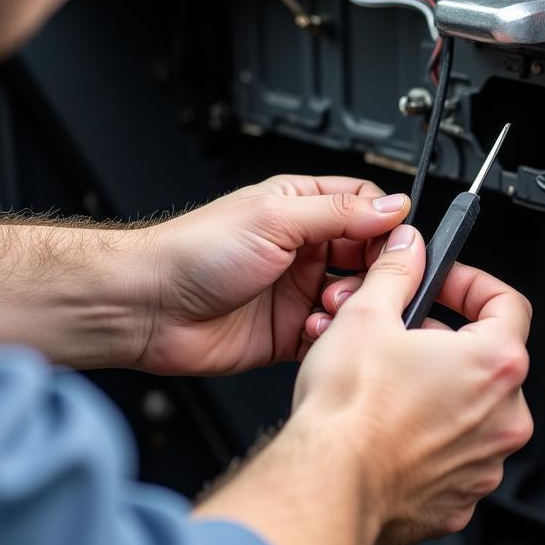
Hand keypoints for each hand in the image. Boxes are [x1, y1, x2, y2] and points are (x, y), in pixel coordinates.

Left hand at [134, 175, 410, 375]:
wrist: (148, 308)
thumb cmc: (194, 253)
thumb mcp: (275, 219)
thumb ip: (339, 214)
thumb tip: (393, 207)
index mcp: (302, 208)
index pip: (367, 208)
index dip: (386, 226)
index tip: (396, 245)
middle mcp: (304, 248)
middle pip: (368, 257)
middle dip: (375, 273)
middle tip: (370, 284)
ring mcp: (298, 290)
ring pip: (355, 299)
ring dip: (352, 307)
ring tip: (330, 308)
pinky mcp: (290, 331)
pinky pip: (331, 335)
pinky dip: (331, 336)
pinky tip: (314, 332)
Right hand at [292, 223, 533, 544]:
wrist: (327, 486)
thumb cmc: (349, 412)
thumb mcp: (367, 315)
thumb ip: (397, 272)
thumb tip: (407, 250)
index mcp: (495, 364)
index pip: (508, 303)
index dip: (472, 285)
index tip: (446, 284)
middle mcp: (504, 417)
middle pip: (487, 358)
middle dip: (444, 339)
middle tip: (401, 334)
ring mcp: (486, 463)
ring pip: (470, 409)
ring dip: (437, 389)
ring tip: (388, 382)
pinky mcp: (461, 499)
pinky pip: (454, 455)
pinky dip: (429, 438)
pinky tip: (390, 429)